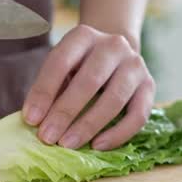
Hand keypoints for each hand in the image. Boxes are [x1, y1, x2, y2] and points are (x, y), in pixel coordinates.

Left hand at [23, 25, 154, 150]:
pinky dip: (117, 134)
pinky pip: (138, 115)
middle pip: (90, 81)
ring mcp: (135, 65)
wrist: (115, 54)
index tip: (31, 119)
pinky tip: (98, 145)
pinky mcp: (149, 86)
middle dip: (65, 112)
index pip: (61, 62)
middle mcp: (113, 45)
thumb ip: (49, 89)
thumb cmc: (79, 66)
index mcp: (84, 36)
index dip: (44, 92)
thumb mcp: (62, 67)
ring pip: (114, 99)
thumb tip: (35, 121)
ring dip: (88, 125)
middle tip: (47, 137)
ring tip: (68, 144)